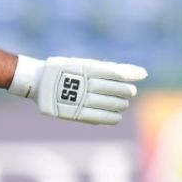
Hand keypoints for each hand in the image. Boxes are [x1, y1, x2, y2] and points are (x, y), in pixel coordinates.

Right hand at [8, 55, 147, 124]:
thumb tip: (138, 73)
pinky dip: (112, 117)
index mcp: (88, 69)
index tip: (142, 75)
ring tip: (123, 103)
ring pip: (111, 103)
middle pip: (116, 88)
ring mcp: (82, 99)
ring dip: (121, 103)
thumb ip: (109, 69)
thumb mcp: (85, 64)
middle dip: (127, 90)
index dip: (130, 75)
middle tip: (131, 92)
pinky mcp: (77, 113)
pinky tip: (118, 116)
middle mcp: (86, 84)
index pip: (116, 72)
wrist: (39, 81)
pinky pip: (100, 117)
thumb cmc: (67, 70)